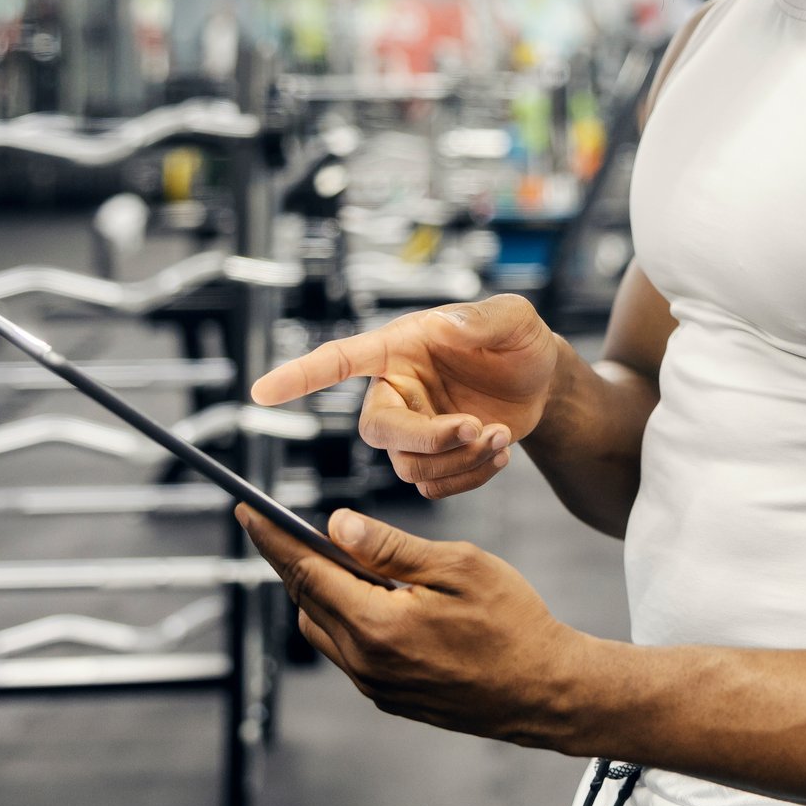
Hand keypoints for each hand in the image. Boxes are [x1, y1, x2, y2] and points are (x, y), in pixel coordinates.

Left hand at [238, 505, 589, 746]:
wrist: (545, 691)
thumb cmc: (512, 621)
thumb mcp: (456, 566)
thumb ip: (390, 547)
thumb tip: (335, 526)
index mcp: (377, 626)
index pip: (305, 572)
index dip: (271, 538)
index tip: (246, 509)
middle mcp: (364, 663)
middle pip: (306, 600)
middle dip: (294, 559)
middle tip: (290, 522)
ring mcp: (375, 685)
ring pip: (322, 627)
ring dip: (323, 590)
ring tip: (349, 558)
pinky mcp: (389, 696)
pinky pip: (347, 649)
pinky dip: (347, 615)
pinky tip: (378, 595)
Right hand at [251, 295, 566, 498]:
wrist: (543, 383)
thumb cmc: (518, 341)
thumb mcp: (512, 318)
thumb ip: (482, 319)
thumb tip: (447, 325)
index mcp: (400, 349)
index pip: (340, 360)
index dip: (300, 376)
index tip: (262, 391)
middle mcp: (396, 391)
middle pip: (377, 431)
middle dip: (427, 438)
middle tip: (476, 427)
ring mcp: (412, 430)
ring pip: (409, 467)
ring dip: (460, 459)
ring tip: (502, 434)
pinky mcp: (432, 461)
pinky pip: (434, 488)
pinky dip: (470, 477)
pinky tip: (499, 451)